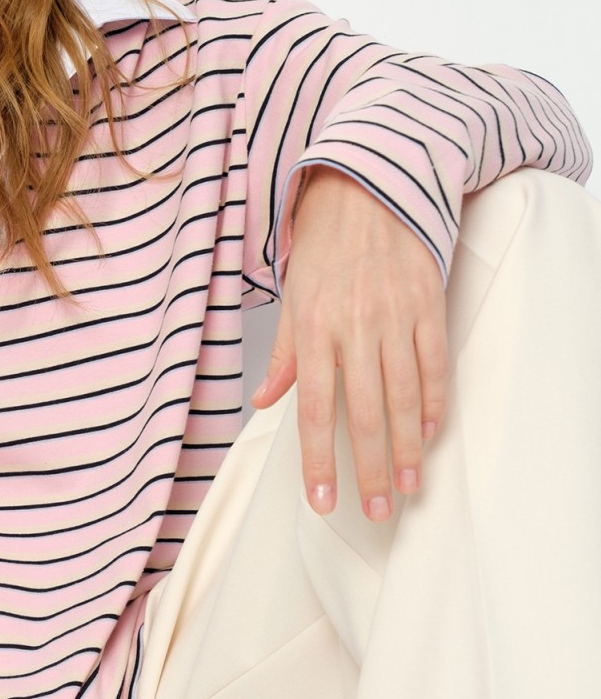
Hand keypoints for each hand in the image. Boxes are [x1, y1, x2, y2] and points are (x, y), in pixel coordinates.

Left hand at [250, 166, 448, 518]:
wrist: (370, 186)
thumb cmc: (325, 245)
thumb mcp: (292, 296)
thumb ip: (283, 354)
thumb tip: (265, 403)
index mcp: (313, 328)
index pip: (313, 411)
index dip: (318, 462)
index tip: (324, 502)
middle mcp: (355, 327)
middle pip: (363, 415)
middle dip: (368, 471)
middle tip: (376, 512)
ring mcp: (396, 318)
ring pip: (403, 398)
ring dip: (404, 450)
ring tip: (405, 487)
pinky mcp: (429, 306)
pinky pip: (434, 366)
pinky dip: (432, 404)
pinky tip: (427, 435)